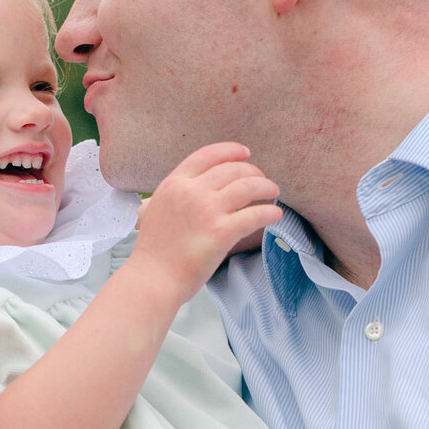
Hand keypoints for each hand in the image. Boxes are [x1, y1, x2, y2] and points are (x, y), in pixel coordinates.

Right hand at [131, 143, 280, 299]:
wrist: (153, 278)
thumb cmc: (156, 251)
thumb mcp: (160, 208)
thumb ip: (180, 194)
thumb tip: (206, 187)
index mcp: (175, 183)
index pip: (208, 154)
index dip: (231, 151)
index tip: (245, 153)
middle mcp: (192, 191)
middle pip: (233, 169)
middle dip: (253, 172)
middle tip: (262, 180)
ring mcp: (208, 210)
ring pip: (248, 187)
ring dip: (266, 187)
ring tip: (273, 192)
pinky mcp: (222, 232)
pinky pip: (255, 214)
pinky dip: (269, 212)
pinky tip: (275, 215)